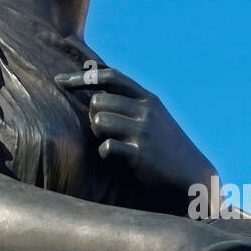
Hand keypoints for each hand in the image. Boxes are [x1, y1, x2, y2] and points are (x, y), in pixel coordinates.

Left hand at [55, 67, 215, 199]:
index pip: (111, 76)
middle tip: (104, 130)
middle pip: (98, 101)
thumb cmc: (164, 145)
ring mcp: (143, 131)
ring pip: (98, 121)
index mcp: (148, 99)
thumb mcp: (153, 116)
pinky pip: (106, 147)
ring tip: (111, 142)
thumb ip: (129, 101)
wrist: (190, 174)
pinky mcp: (140, 153)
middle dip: (93, 115)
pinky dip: (106, 153)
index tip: (59, 81)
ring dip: (98, 134)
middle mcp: (146, 110)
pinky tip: (117, 157)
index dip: (83, 77)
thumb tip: (94, 82)